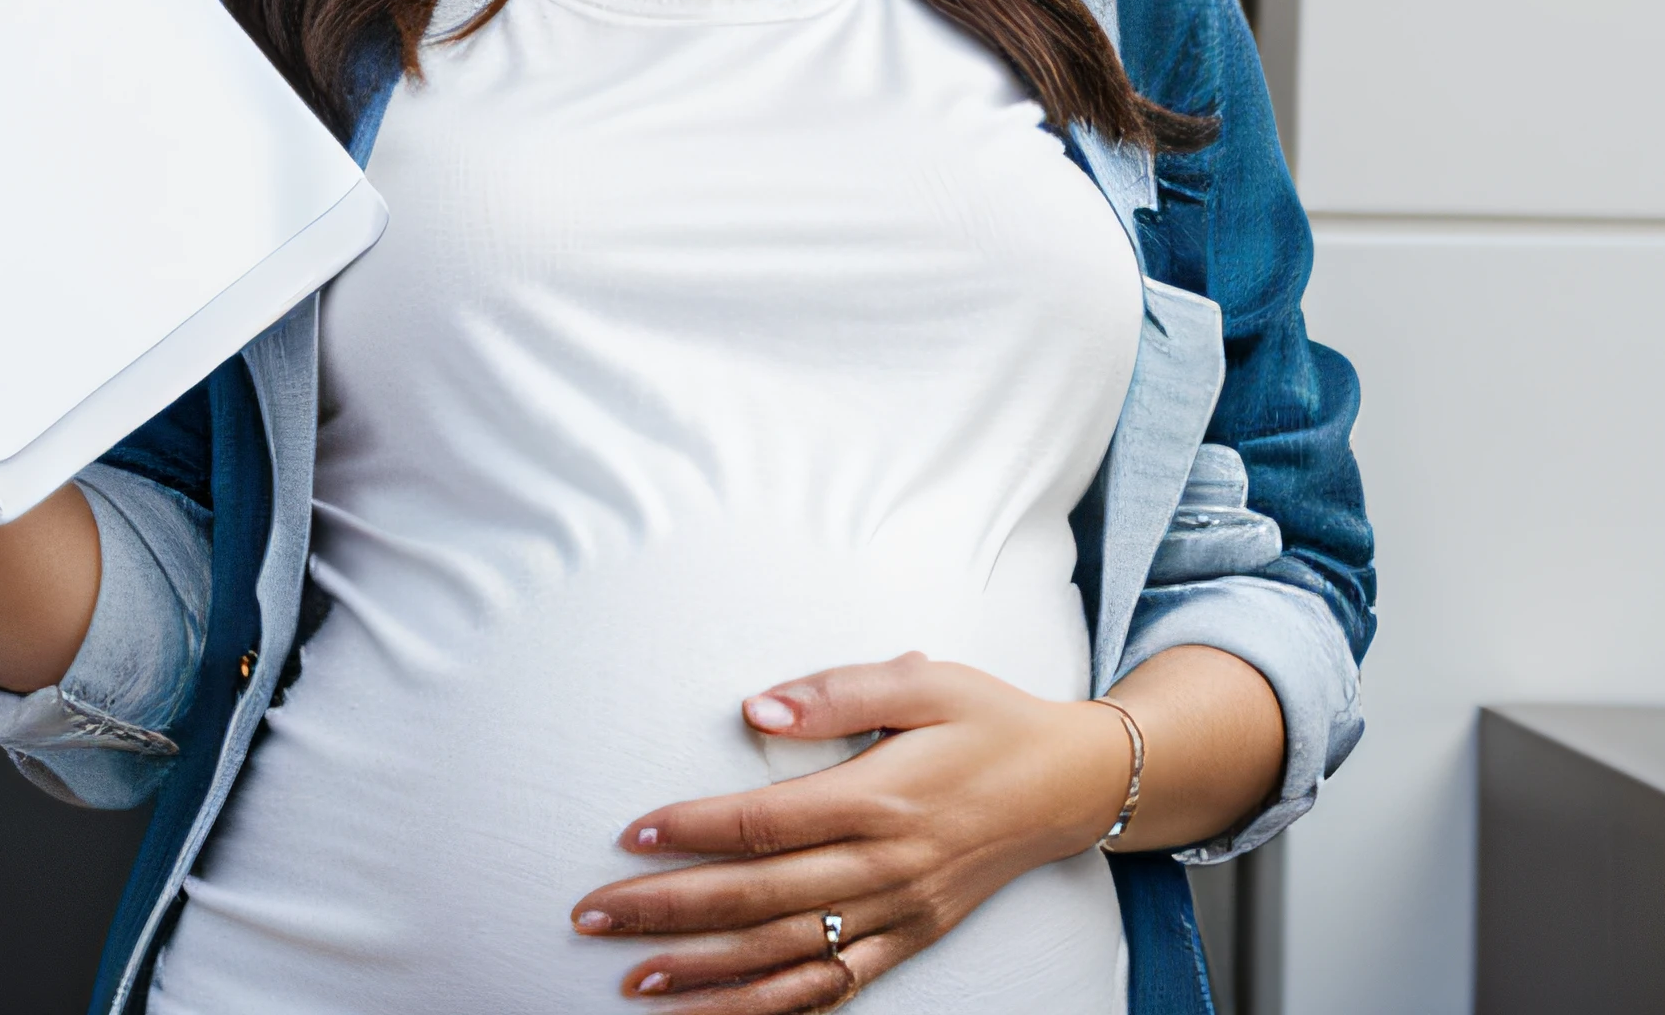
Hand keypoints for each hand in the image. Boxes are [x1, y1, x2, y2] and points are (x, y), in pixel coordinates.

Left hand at [569, 652, 1133, 1008]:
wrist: (1072, 783)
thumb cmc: (986, 719)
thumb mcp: (922, 681)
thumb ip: (836, 691)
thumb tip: (754, 703)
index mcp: (880, 798)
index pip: (765, 823)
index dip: (693, 831)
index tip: (629, 834)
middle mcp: (886, 867)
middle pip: (759, 898)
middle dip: (669, 911)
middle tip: (593, 914)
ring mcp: (900, 913)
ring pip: (789, 957)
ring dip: (708, 975)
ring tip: (634, 981)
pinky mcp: (911, 939)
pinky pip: (836, 987)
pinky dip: (775, 1009)